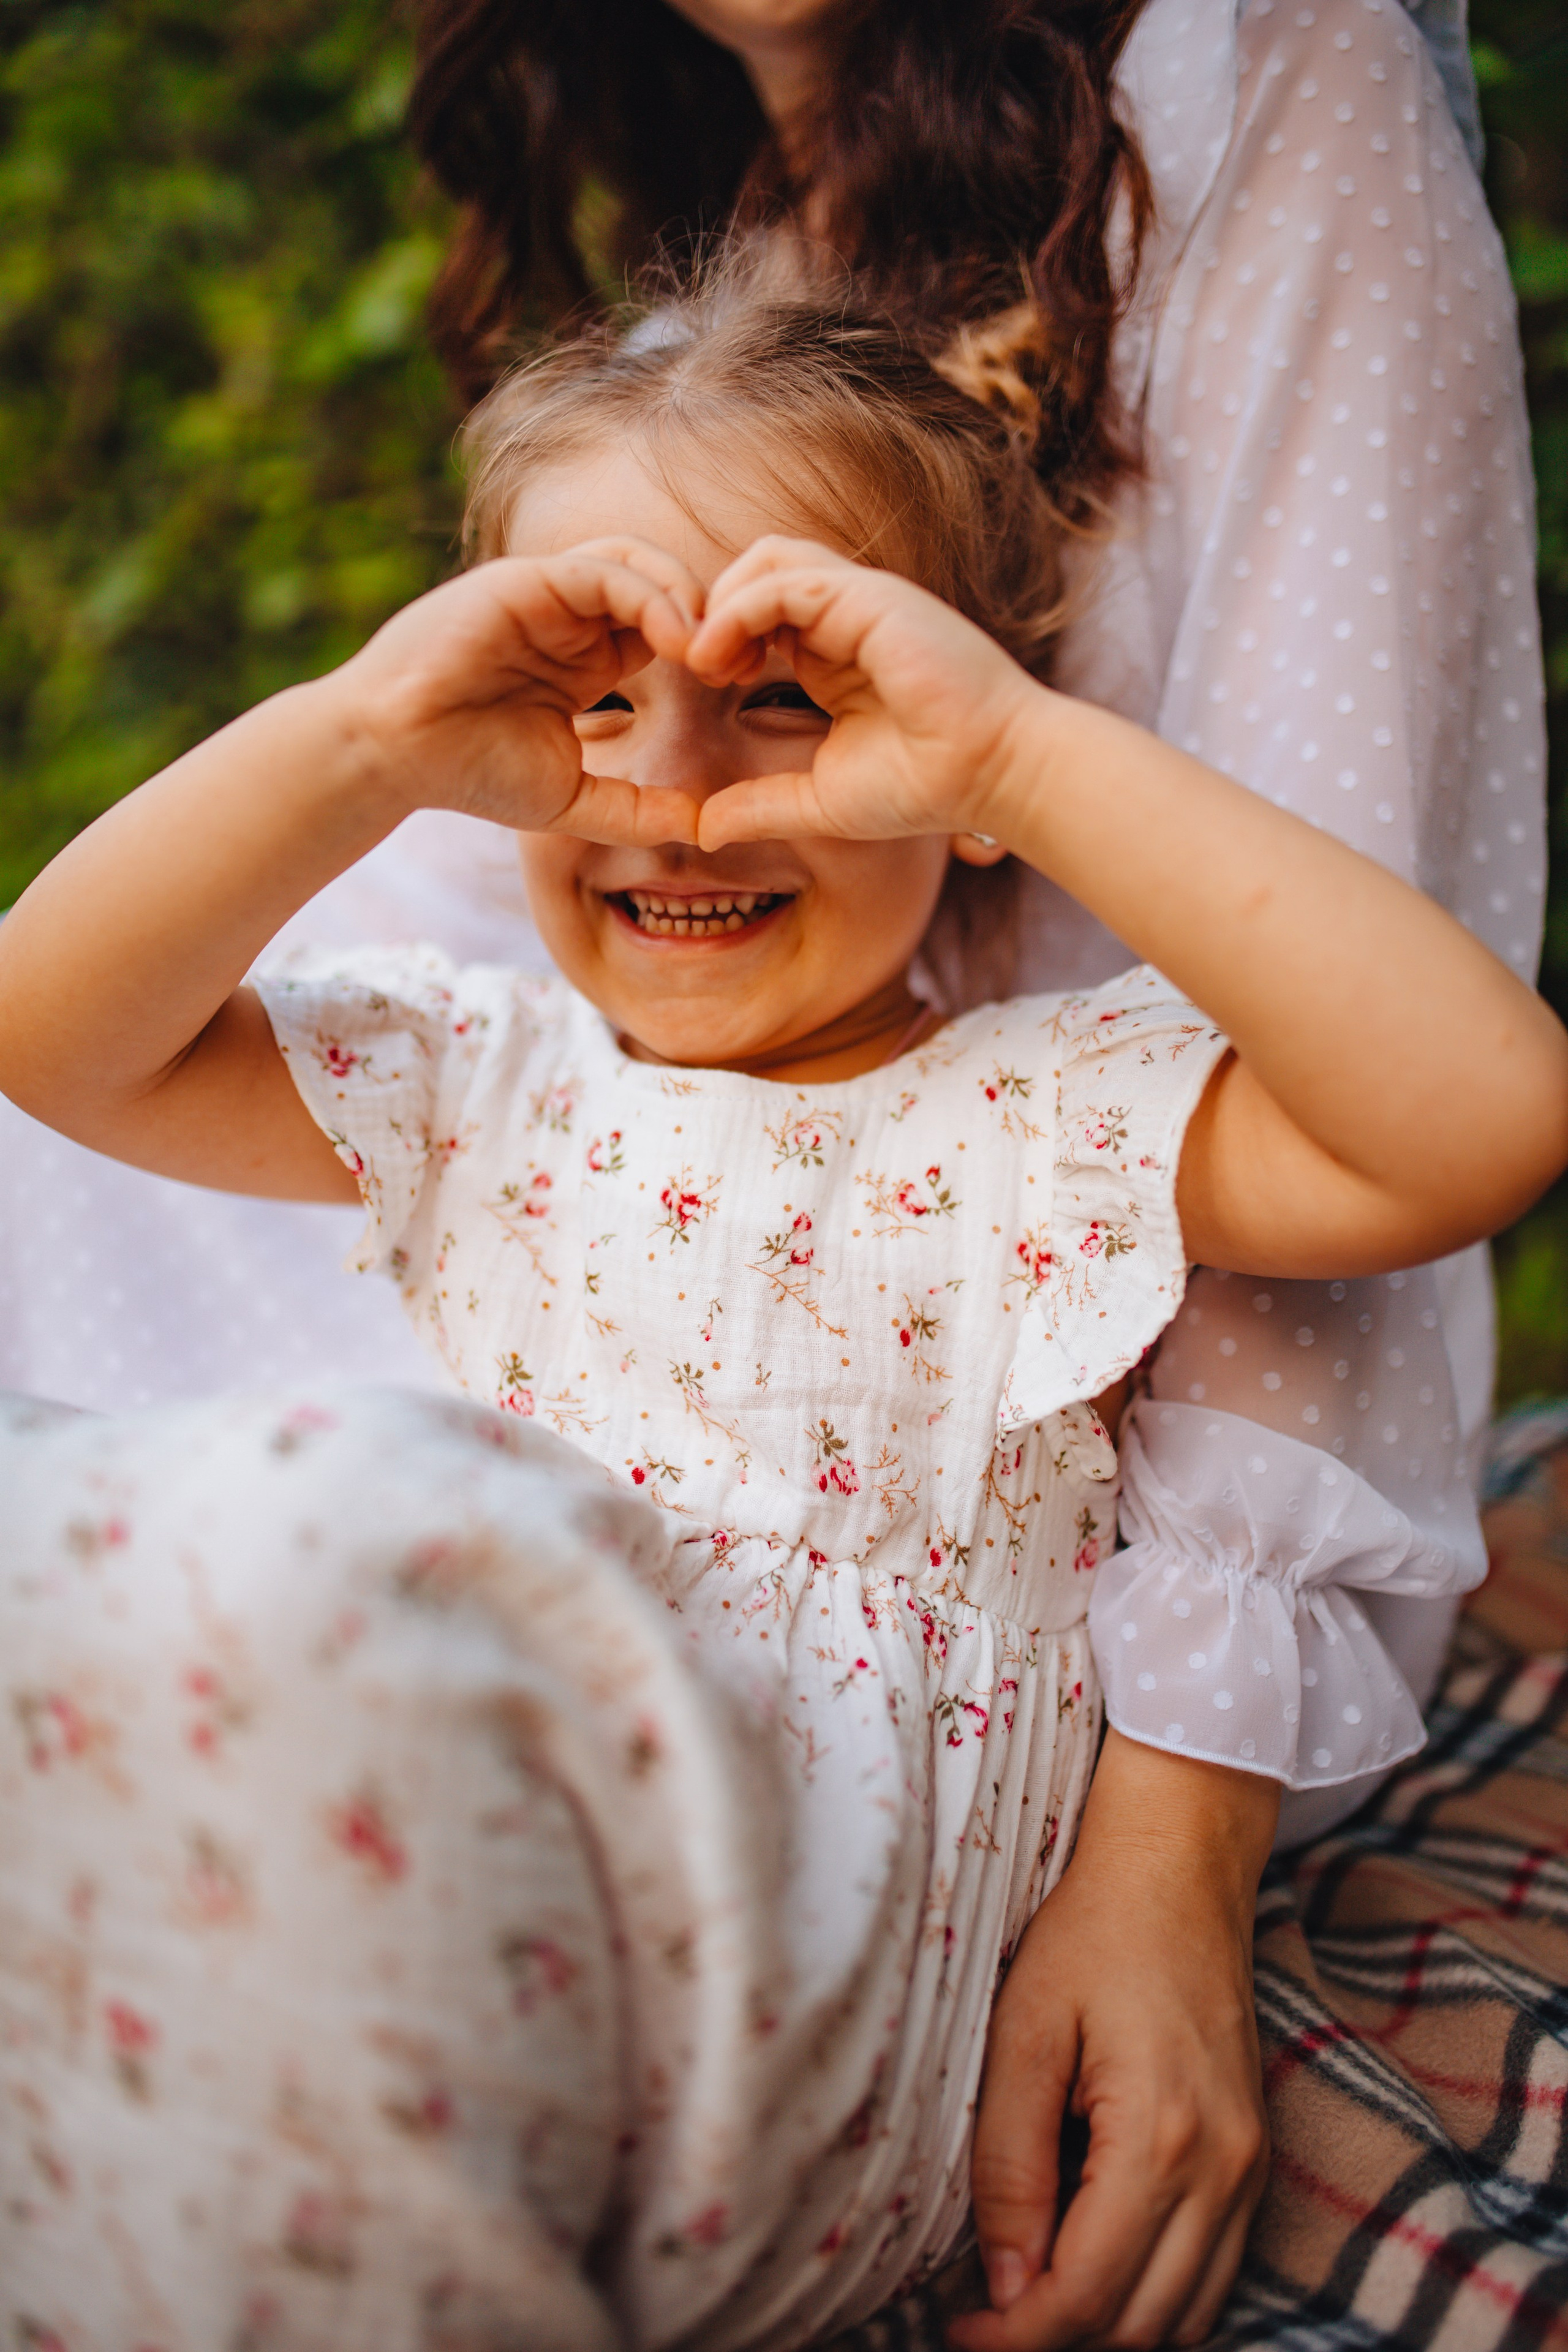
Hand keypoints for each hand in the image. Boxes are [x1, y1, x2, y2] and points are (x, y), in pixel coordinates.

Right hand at [335, 537, 706, 845]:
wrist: (395, 754)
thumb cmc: (469, 772)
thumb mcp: (570, 797)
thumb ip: (633, 808)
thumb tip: (700, 825)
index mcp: (586, 658)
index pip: (665, 627)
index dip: (710, 646)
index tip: (743, 682)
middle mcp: (571, 618)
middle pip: (662, 584)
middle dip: (710, 613)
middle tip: (741, 659)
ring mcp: (549, 594)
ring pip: (638, 561)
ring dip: (685, 596)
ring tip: (709, 646)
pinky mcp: (527, 581)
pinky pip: (602, 567)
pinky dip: (647, 592)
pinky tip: (674, 635)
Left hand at [684, 536, 1041, 849]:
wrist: (991, 775)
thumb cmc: (924, 787)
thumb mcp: (820, 800)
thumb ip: (761, 806)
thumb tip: (704, 830)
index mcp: (833, 653)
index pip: (759, 611)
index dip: (720, 636)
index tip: (705, 684)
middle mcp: (845, 616)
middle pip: (757, 570)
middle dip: (713, 609)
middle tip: (696, 666)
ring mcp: (859, 601)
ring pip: (767, 560)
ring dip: (722, 603)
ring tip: (705, 660)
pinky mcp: (870, 599)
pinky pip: (785, 582)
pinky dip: (741, 610)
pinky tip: (724, 657)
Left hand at [950, 1733, 1275, 2350]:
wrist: (1179, 1867)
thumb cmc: (1093, 1930)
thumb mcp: (1022, 2030)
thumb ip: (1009, 2162)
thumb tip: (1003, 2284)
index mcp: (1162, 2137)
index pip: (1087, 2295)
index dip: (1017, 2336)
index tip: (958, 2331)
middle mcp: (1224, 2167)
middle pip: (1141, 2325)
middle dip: (1057, 2341)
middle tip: (982, 2321)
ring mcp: (1250, 2165)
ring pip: (1186, 2315)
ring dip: (1109, 2328)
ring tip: (1029, 2301)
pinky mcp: (1255, 2155)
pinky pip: (1214, 2272)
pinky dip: (1157, 2298)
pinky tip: (1093, 2267)